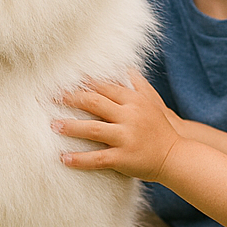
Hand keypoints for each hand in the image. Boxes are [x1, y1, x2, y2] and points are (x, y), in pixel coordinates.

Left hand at [55, 72, 185, 182]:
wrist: (176, 156)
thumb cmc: (161, 127)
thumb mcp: (152, 102)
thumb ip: (138, 84)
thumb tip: (126, 67)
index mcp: (134, 101)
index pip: (103, 87)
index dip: (83, 83)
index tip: (64, 79)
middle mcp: (129, 116)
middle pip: (94, 103)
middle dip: (71, 98)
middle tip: (50, 97)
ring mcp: (126, 137)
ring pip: (93, 129)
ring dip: (70, 126)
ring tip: (53, 125)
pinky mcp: (124, 158)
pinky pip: (97, 158)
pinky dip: (79, 159)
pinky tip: (63, 159)